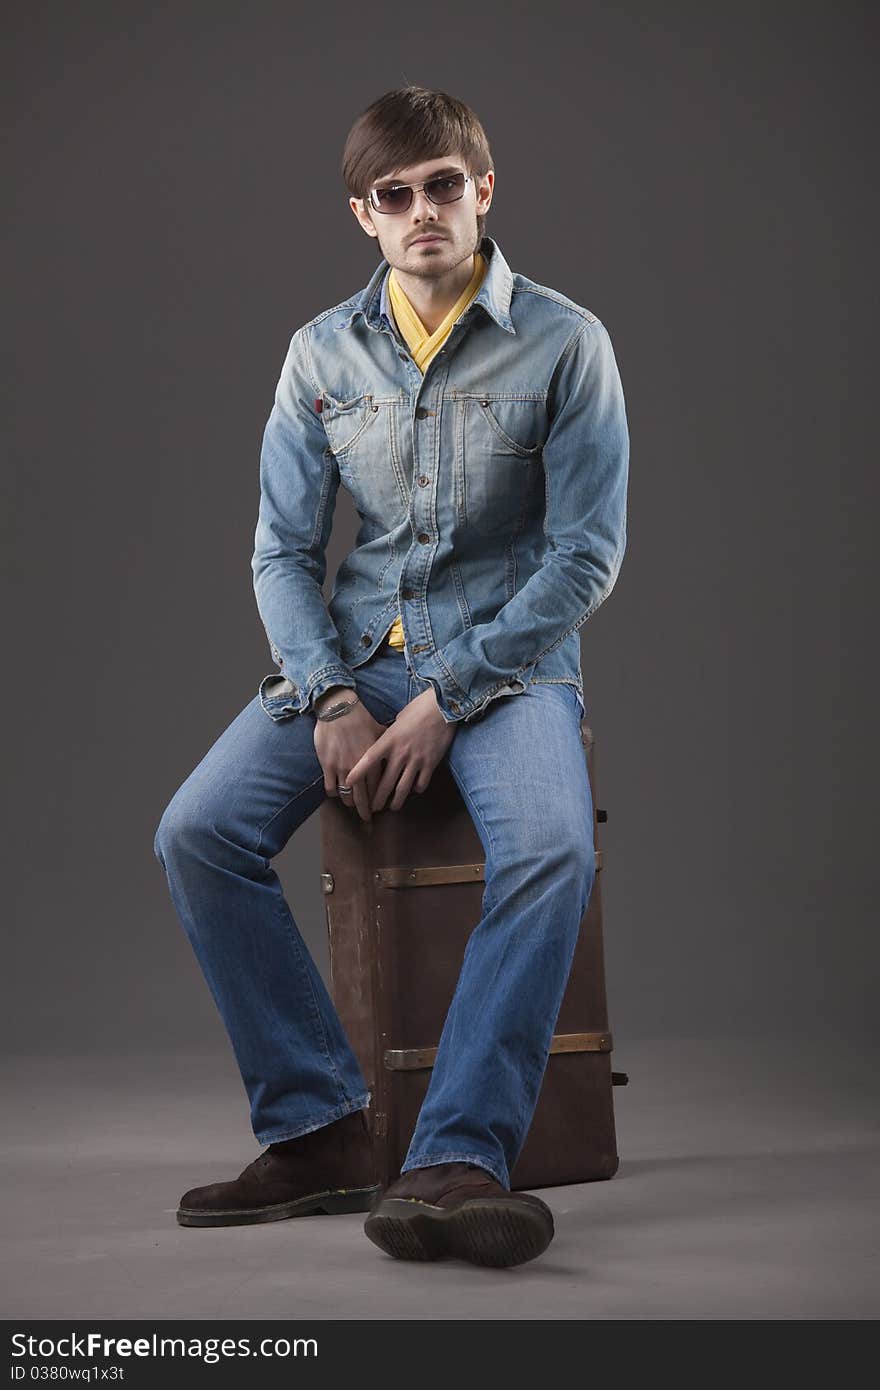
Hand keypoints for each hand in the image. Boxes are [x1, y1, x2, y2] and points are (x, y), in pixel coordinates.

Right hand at [313, 691, 387, 823]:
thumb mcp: (379, 730)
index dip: (378, 799)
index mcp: (374, 761)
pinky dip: (334, 793)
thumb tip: (397, 746)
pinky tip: (335, 793)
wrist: (338, 709)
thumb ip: (387, 744)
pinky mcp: (328, 766)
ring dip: (349, 802)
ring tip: (351, 805)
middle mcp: (359, 768)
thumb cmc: (360, 717)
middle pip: (363, 797)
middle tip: (367, 818)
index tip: (379, 807)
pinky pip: (330, 787)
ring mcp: (342, 768)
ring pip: (346, 795)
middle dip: (366, 810)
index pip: (378, 787)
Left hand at [344, 687, 456, 813]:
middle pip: (386, 782)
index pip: (369, 759)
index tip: (348, 783)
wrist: (442, 708)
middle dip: (377, 799)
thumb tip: (382, 747)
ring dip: (396, 801)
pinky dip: (416, 789)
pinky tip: (414, 790)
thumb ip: (388, 737)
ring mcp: (416, 760)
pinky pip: (421, 784)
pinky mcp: (431, 763)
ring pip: (403, 788)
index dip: (358, 773)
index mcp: (389, 740)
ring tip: (392, 807)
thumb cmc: (417, 710)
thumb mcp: (396, 722)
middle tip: (372, 808)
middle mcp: (401, 753)